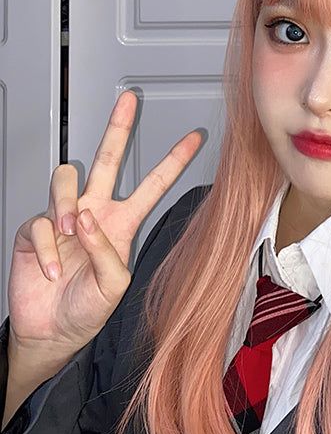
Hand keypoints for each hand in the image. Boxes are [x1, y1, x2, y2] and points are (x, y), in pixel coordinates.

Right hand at [6, 91, 201, 396]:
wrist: (52, 331)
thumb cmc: (87, 309)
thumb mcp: (115, 286)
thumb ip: (107, 251)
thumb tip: (85, 218)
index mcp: (122, 222)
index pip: (151, 185)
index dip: (173, 162)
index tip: (194, 138)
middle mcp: (93, 212)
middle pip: (106, 160)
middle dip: (118, 129)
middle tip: (128, 101)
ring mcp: (62, 218)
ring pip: (65, 179)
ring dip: (66, 202)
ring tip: (70, 232)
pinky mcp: (33, 230)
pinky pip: (38, 223)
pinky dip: (46, 248)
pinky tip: (52, 268)